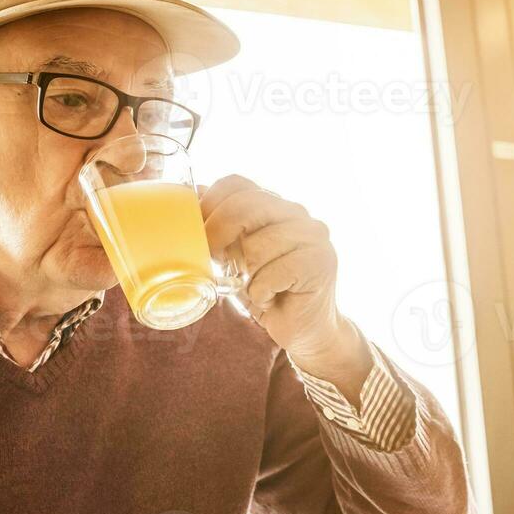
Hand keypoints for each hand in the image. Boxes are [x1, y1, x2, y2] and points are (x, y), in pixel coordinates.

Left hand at [199, 175, 371, 400]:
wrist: (304, 328)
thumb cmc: (267, 290)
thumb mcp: (235, 257)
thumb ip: (221, 227)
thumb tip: (193, 192)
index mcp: (274, 205)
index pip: (236, 184)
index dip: (209, 204)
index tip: (196, 231)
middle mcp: (297, 213)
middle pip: (245, 206)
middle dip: (219, 233)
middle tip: (213, 259)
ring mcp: (313, 236)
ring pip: (258, 245)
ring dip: (247, 275)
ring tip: (256, 287)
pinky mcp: (320, 262)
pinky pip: (272, 273)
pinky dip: (261, 292)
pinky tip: (270, 298)